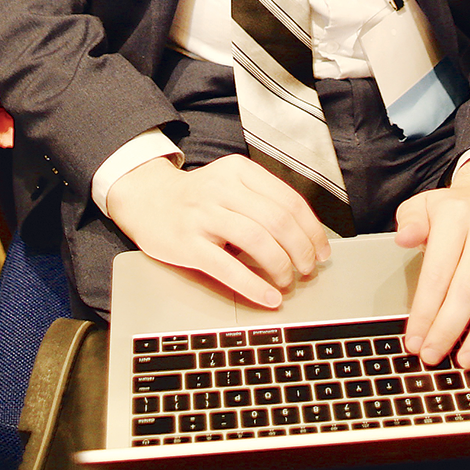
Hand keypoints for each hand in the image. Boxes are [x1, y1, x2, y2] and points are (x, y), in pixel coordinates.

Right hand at [105, 154, 331, 307]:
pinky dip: (254, 285)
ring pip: (258, 241)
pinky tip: (268, 297)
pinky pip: (227, 267)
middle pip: (278, 221)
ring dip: (281, 267)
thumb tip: (306, 236)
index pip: (289, 200)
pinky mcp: (187, 243)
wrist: (146, 199)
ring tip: (287, 281)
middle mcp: (222, 189)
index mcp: (239, 171)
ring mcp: (203, 215)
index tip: (322, 251)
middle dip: (302, 251)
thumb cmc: (197, 198)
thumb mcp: (230, 184)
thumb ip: (263, 201)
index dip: (312, 230)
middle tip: (307, 270)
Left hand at [394, 158, 469, 368]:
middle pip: (469, 290)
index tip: (414, 338)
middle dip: (449, 329)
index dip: (425, 310)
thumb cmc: (455, 208)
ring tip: (466, 360)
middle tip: (433, 355)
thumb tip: (404, 238)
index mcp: (457, 217)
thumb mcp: (424, 205)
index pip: (438, 271)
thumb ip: (410, 221)